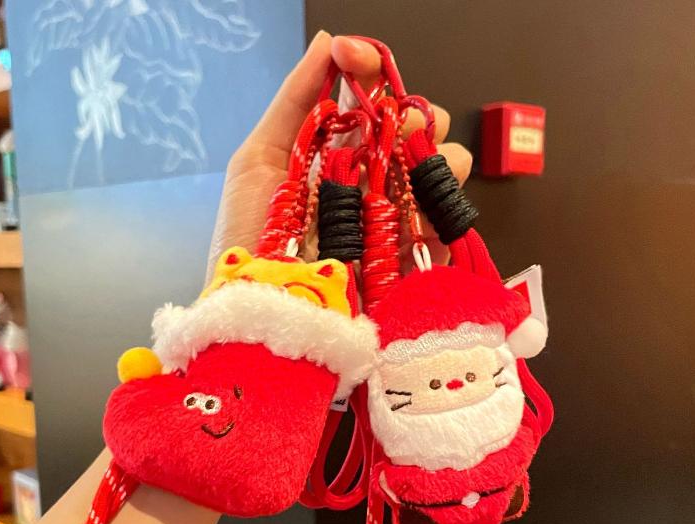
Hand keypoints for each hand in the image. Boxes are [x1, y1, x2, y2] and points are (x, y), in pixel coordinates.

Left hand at [208, 32, 471, 273]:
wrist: (257, 309)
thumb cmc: (247, 239)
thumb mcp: (257, 162)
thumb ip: (294, 101)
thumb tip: (329, 42)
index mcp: (338, 154)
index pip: (372, 102)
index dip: (372, 73)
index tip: (356, 59)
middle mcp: (371, 183)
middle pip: (419, 133)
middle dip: (419, 115)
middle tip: (398, 124)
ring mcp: (394, 222)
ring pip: (442, 172)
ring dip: (439, 157)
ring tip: (409, 170)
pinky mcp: (412, 263)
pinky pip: (447, 227)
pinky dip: (443, 211)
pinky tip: (419, 212)